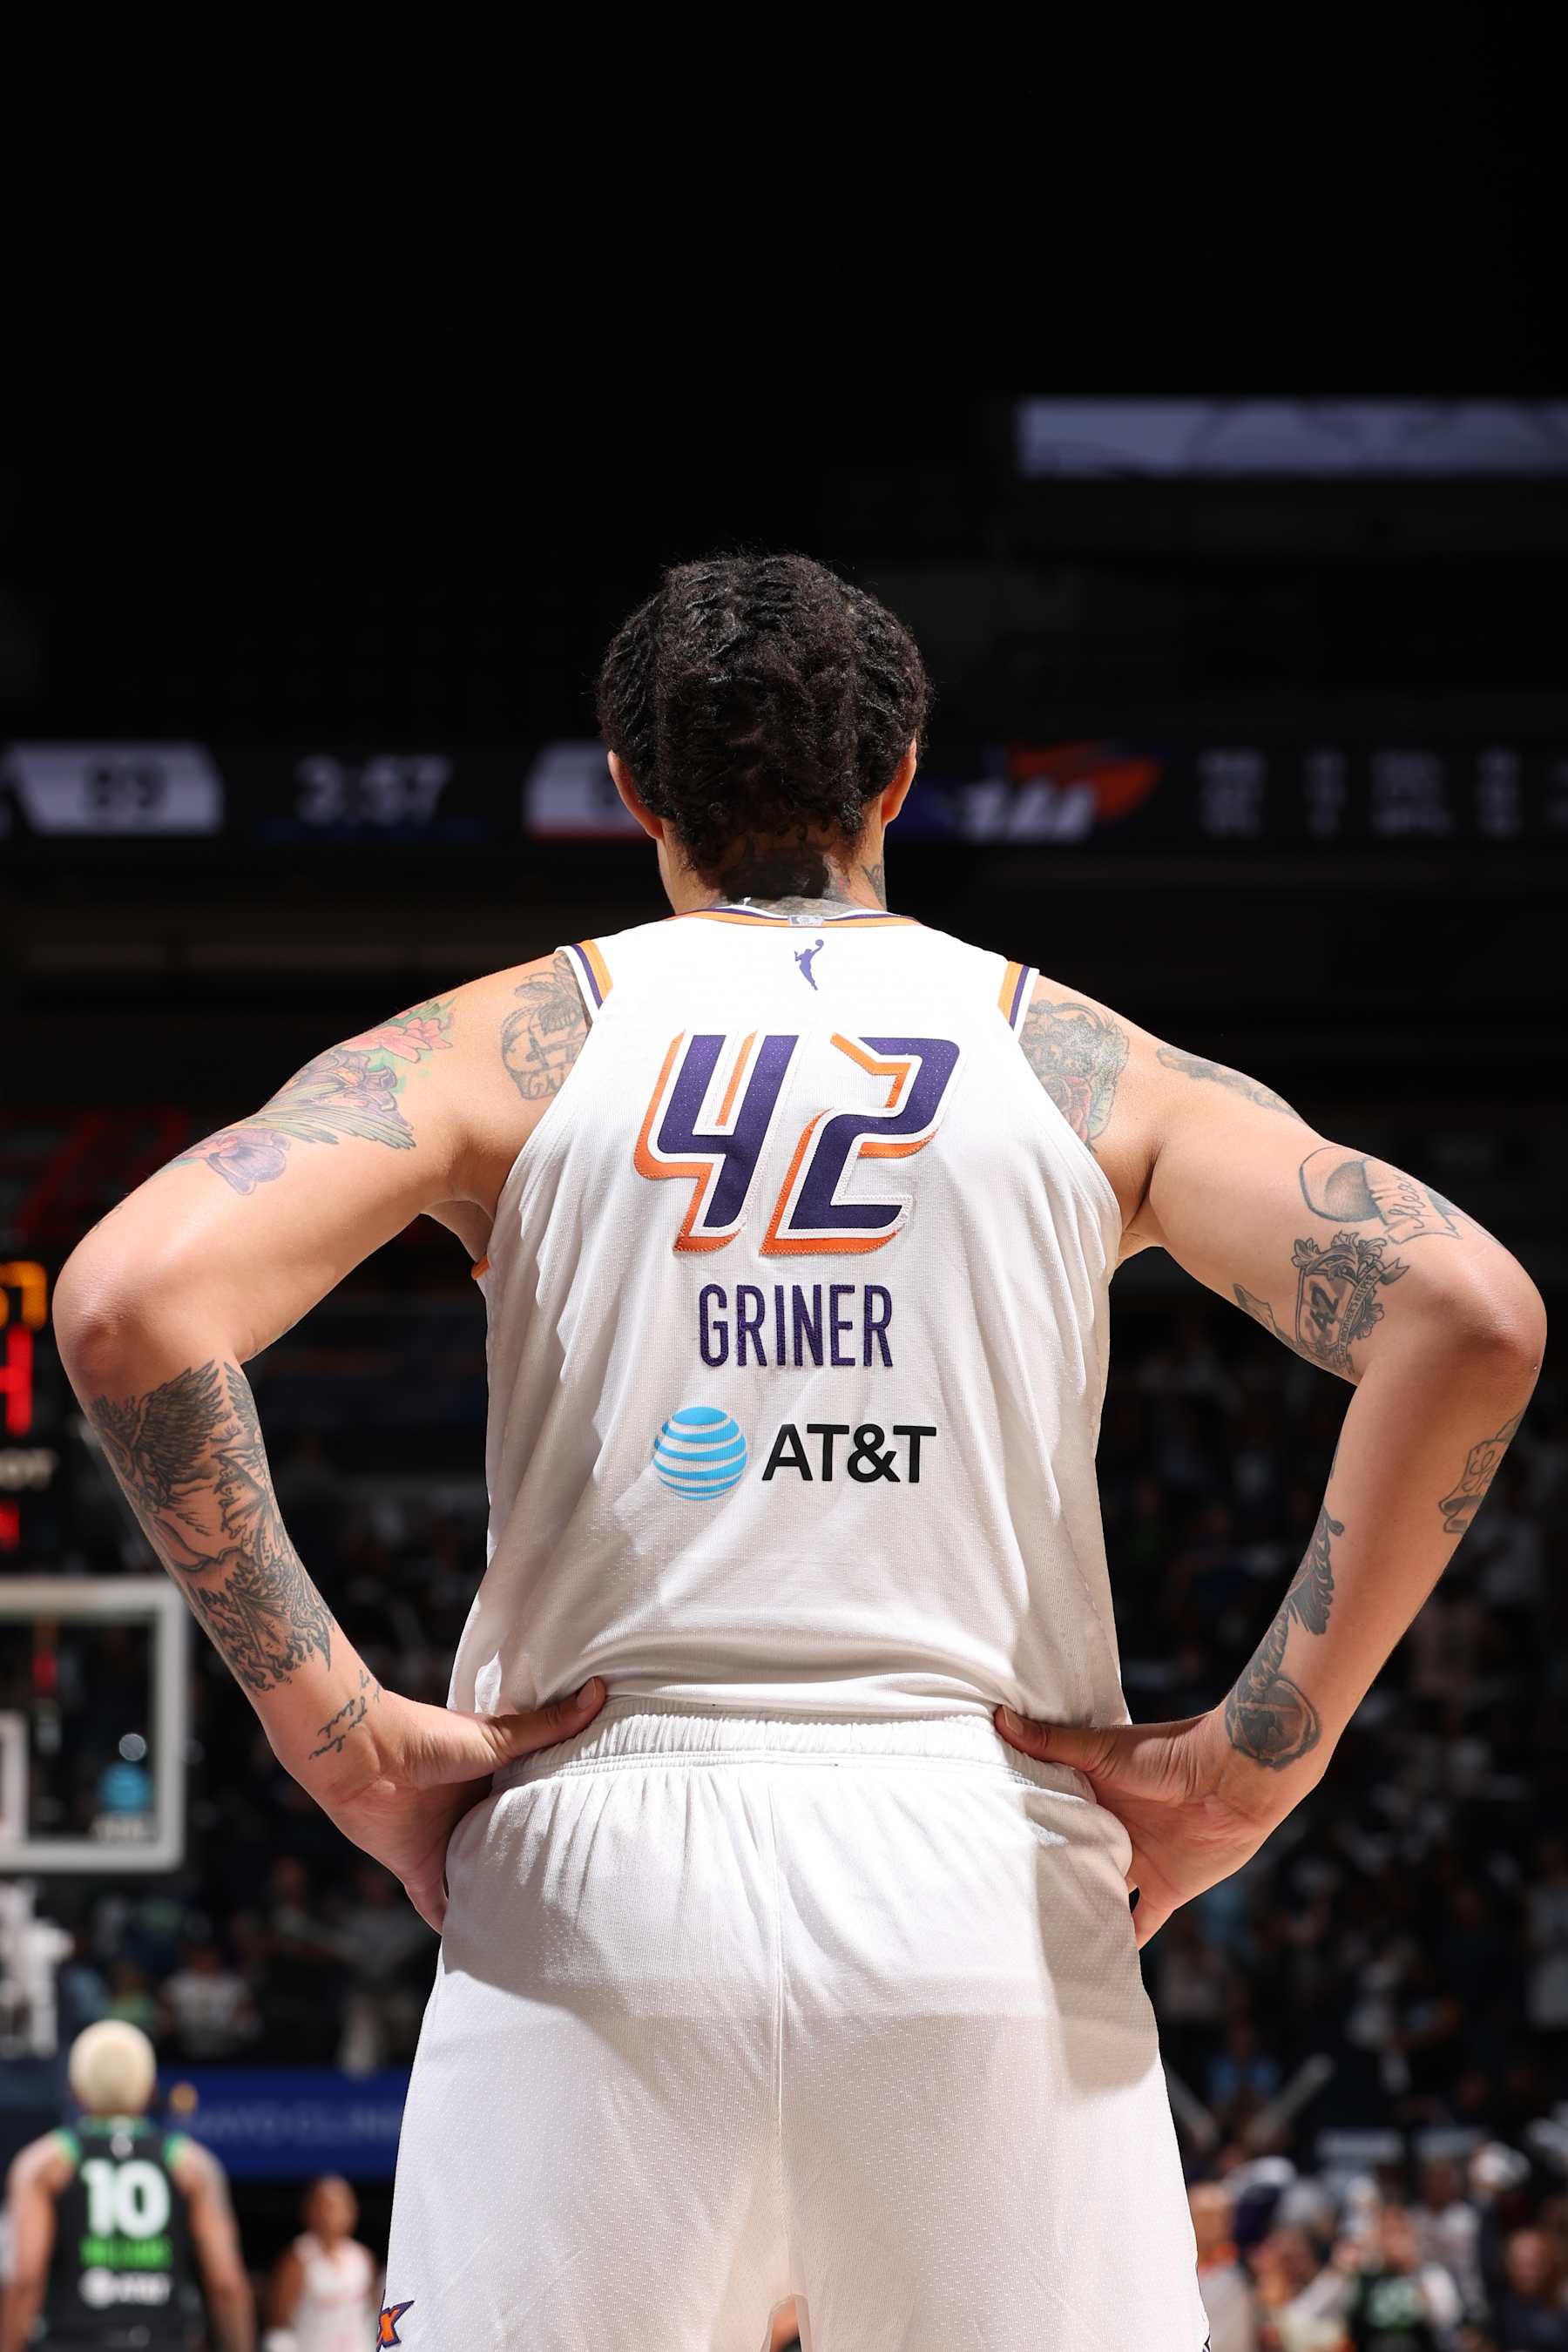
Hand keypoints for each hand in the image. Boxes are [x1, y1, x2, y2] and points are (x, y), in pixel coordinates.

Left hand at [309, 1679, 606, 1929]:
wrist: (366, 1757)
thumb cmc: (430, 1737)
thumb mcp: (499, 1736)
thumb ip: (548, 1725)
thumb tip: (599, 1689)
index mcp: (493, 1778)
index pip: (532, 1801)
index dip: (558, 1815)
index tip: (596, 1832)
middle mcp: (471, 1811)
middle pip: (507, 1842)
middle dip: (530, 1862)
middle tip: (573, 1889)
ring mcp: (445, 1841)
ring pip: (478, 1875)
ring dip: (496, 1894)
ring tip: (534, 1924)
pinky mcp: (418, 1868)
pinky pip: (437, 1903)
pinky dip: (451, 1923)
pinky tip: (473, 1946)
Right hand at [993, 1703, 1299, 1945]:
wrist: (1232, 1777)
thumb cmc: (1168, 1752)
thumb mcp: (1100, 1748)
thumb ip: (1051, 1742)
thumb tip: (999, 1716)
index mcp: (1092, 1795)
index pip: (1049, 1817)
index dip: (1022, 1833)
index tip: (985, 1849)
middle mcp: (1111, 1830)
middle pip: (1071, 1860)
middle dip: (1046, 1879)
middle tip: (1002, 1905)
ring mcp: (1137, 1862)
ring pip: (1099, 1893)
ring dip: (1080, 1911)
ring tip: (1040, 1941)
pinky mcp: (1166, 1889)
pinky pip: (1141, 1924)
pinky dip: (1126, 1944)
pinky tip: (1101, 1965)